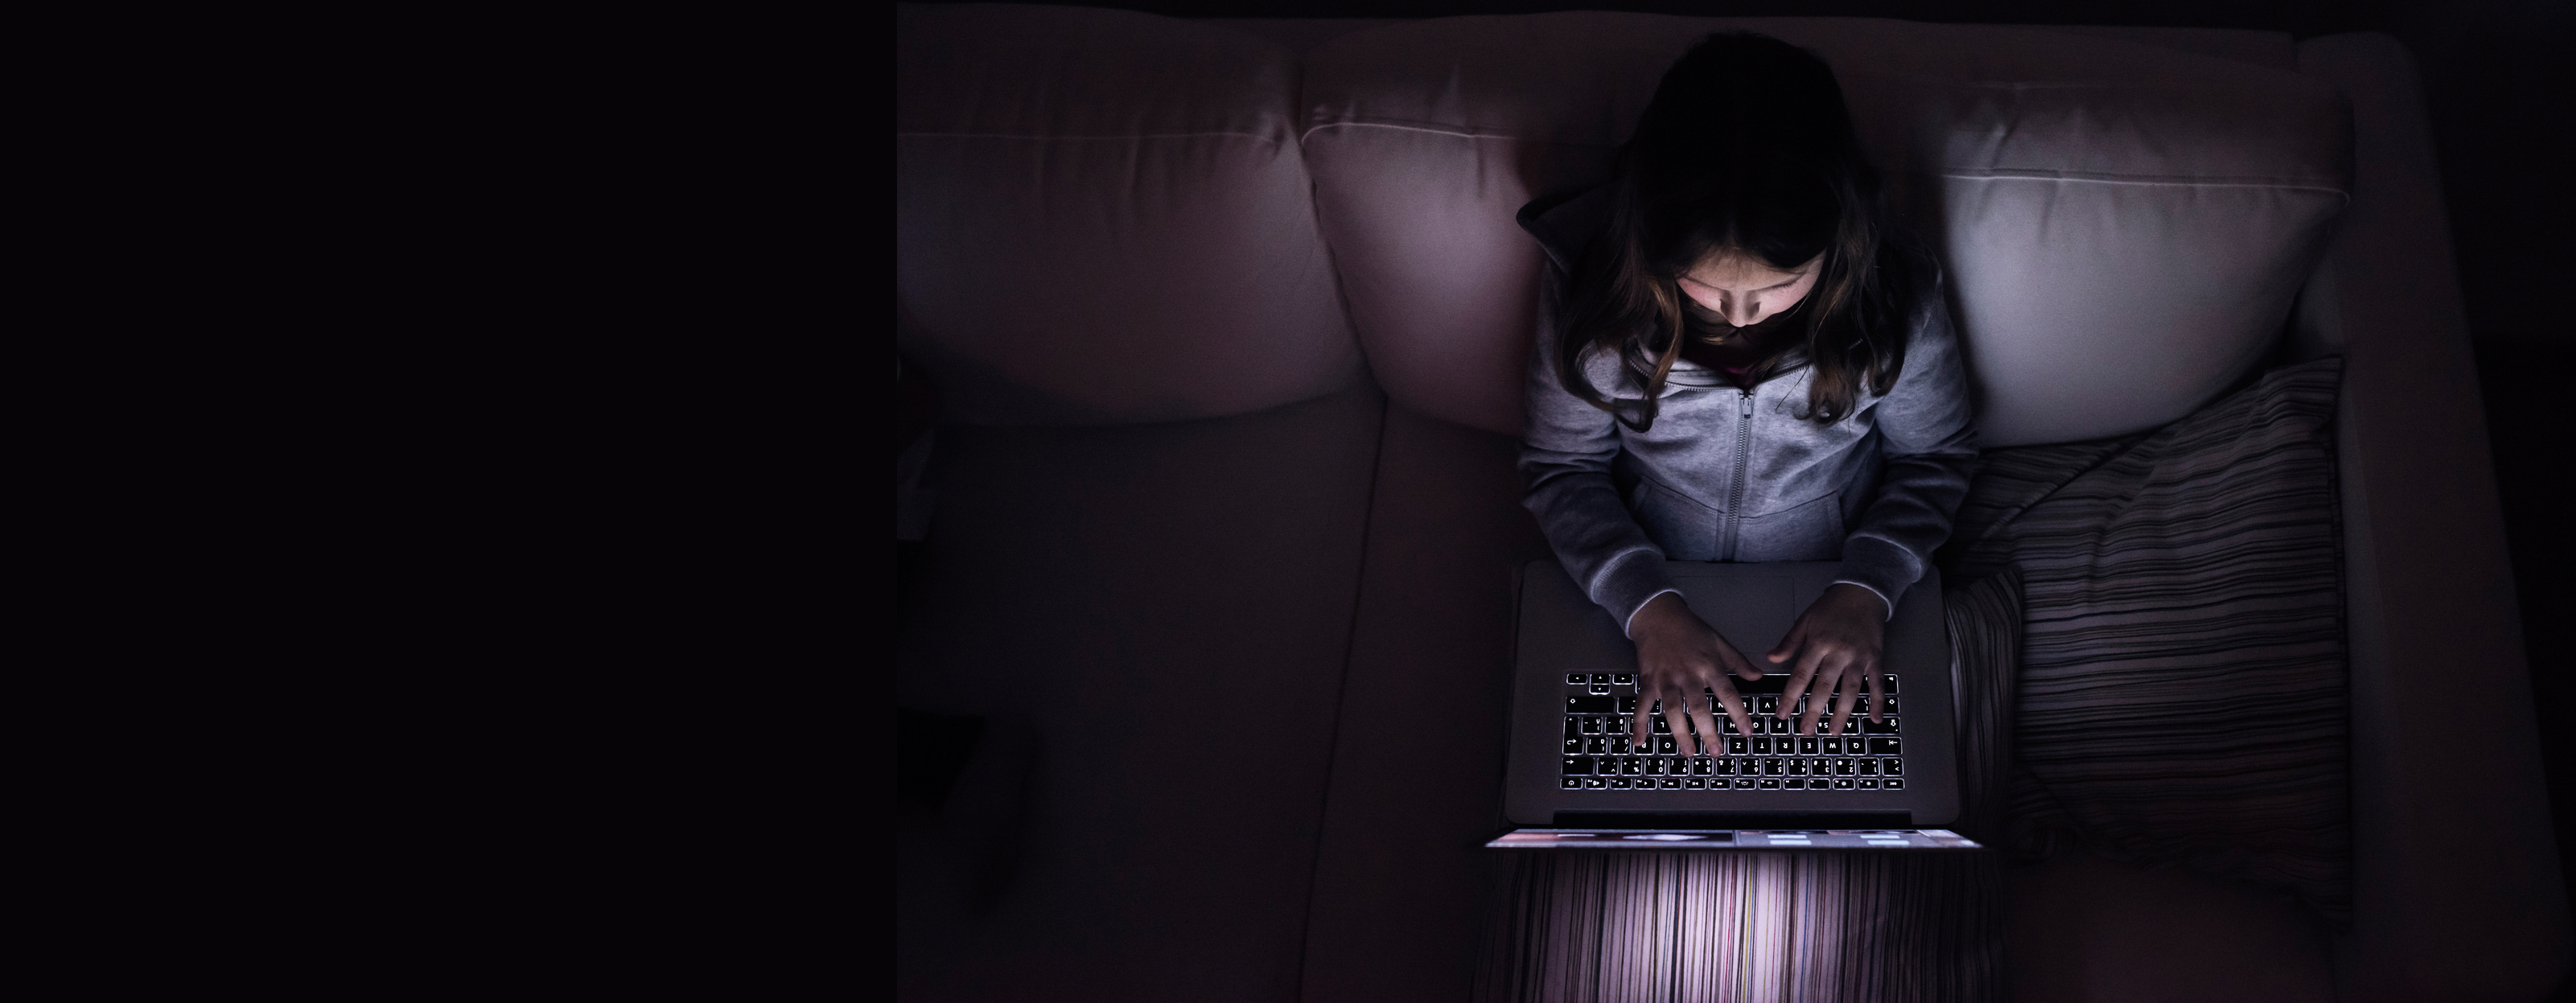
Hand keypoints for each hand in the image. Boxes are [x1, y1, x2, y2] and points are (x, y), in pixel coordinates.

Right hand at [1626, 592, 1765, 755]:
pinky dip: (1639, 724)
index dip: (1738, 714)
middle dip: (1708, 731)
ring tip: (1689, 752)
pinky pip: (1642, 705)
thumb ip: (1739, 662)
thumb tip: (1759, 677)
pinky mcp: (1648, 681)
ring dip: (1680, 733)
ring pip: (1671, 709)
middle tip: (1717, 752)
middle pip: (1699, 707)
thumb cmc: (1691, 629)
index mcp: (1708, 666)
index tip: (1747, 732)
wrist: (1658, 616)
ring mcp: (1665, 679)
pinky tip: (1640, 741)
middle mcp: (1687, 675)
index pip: (1727, 693)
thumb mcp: (1719, 642)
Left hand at [1767, 583, 1887, 736]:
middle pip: (1825, 686)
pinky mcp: (1875, 658)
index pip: (1801, 674)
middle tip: (1805, 731)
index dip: (1790, 696)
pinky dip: (1878, 702)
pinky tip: (1874, 719)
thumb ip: (1789, 642)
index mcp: (1818, 643)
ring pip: (1851, 689)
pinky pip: (1878, 683)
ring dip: (1842, 712)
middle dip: (1814, 711)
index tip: (1782, 714)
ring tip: (1833, 732)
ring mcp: (1859, 657)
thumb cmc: (1830, 608)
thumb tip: (1770, 659)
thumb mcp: (1805, 620)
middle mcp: (1839, 652)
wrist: (1862, 593)